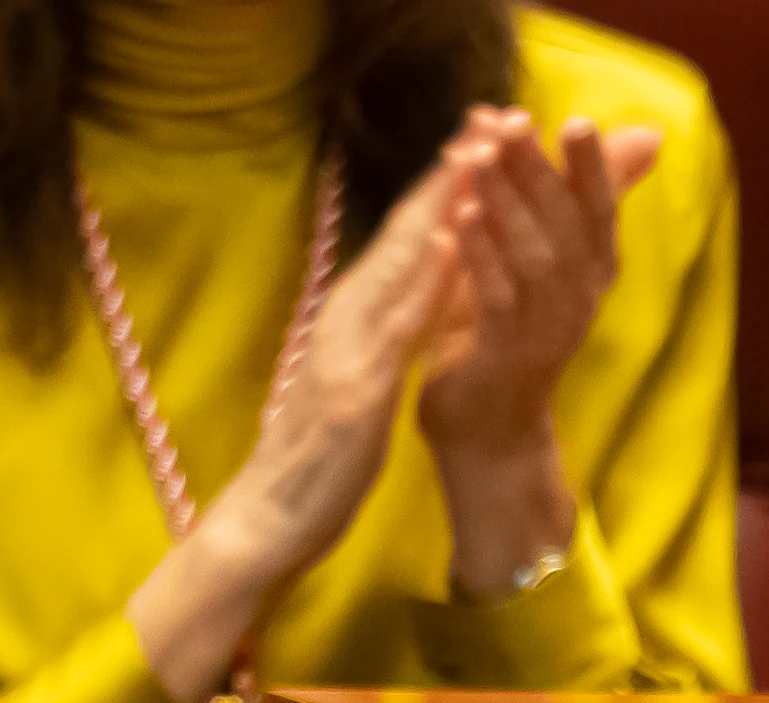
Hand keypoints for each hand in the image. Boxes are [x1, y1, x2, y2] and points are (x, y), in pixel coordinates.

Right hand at [126, 129, 486, 699]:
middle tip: (496, 116)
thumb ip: (386, 332)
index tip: (486, 135)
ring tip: (481, 154)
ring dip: (442, 205)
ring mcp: (349, 349)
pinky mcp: (357, 390)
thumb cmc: (321, 457)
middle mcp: (349, 316)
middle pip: (406, 231)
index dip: (446, 184)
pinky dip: (422, 281)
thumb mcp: (362, 379)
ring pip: (401, 263)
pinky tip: (448, 244)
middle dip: (453, 172)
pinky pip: (396, 327)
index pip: (406, 237)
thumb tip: (417, 292)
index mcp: (355, 316)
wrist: (272, 520)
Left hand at [412, 109, 658, 596]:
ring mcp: (547, 331)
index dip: (593, 169)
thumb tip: (642, 136)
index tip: (576, 121)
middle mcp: (579, 300)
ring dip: (504, 204)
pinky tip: (455, 220)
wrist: (488, 429)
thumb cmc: (508, 330)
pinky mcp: (507, 355)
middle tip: (514, 122)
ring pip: (534, 258)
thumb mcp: (542, 256)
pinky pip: (496, 298)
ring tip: (476, 158)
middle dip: (539, 171)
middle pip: (566, 226)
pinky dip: (478, 256)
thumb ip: (566, 196)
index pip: (601, 211)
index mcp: (591, 273)